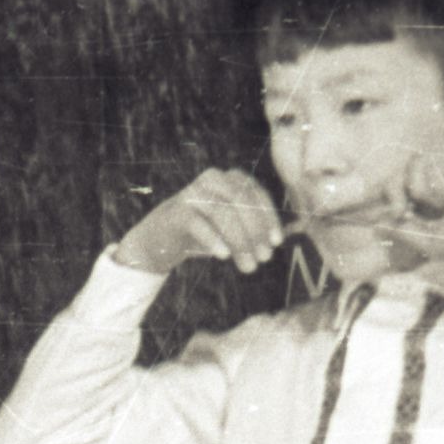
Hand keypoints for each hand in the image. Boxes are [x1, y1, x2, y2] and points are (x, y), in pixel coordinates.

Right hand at [115, 168, 286, 277]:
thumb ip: (255, 227)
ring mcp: (192, 193)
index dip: (269, 218)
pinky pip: (199, 224)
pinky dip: (213, 240)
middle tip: (263, 258)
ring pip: (223, 213)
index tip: (277, 242)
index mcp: (229, 178)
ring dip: (239, 241)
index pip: (256, 193)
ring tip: (247, 266)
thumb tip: (285, 237)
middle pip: (241, 202)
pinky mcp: (175, 211)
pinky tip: (223, 256)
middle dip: (256, 232)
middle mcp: (212, 179)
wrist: (159, 239)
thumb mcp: (232, 227)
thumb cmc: (202, 232)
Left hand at [387, 151, 443, 297]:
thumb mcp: (425, 240)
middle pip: (402, 170)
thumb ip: (400, 229)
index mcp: (432, 196)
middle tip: (402, 212)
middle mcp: (440, 179)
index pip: (399, 184)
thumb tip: (375, 223)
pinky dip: (435, 184)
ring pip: (415, 163)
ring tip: (439, 207)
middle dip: (394, 191)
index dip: (389, 195)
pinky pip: (434, 162)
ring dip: (418, 189)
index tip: (392, 215)